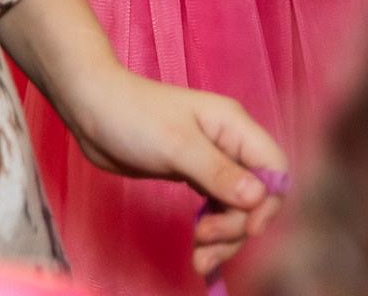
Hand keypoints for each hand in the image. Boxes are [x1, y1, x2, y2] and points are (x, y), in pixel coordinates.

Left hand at [62, 65, 288, 278]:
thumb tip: (258, 198)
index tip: (248, 229)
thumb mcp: (176, 145)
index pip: (274, 168)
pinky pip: (216, 208)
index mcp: (234, 126)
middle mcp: (229, 143)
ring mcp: (212, 161)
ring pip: (237, 206)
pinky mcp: (193, 175)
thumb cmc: (133, 117)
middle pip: (257, 195)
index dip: (270, 202)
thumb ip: (218, 173)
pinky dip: (211, 230)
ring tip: (199, 257)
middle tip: (205, 242)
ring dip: (224, 236)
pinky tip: (198, 247)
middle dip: (237, 225)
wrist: (92, 110)